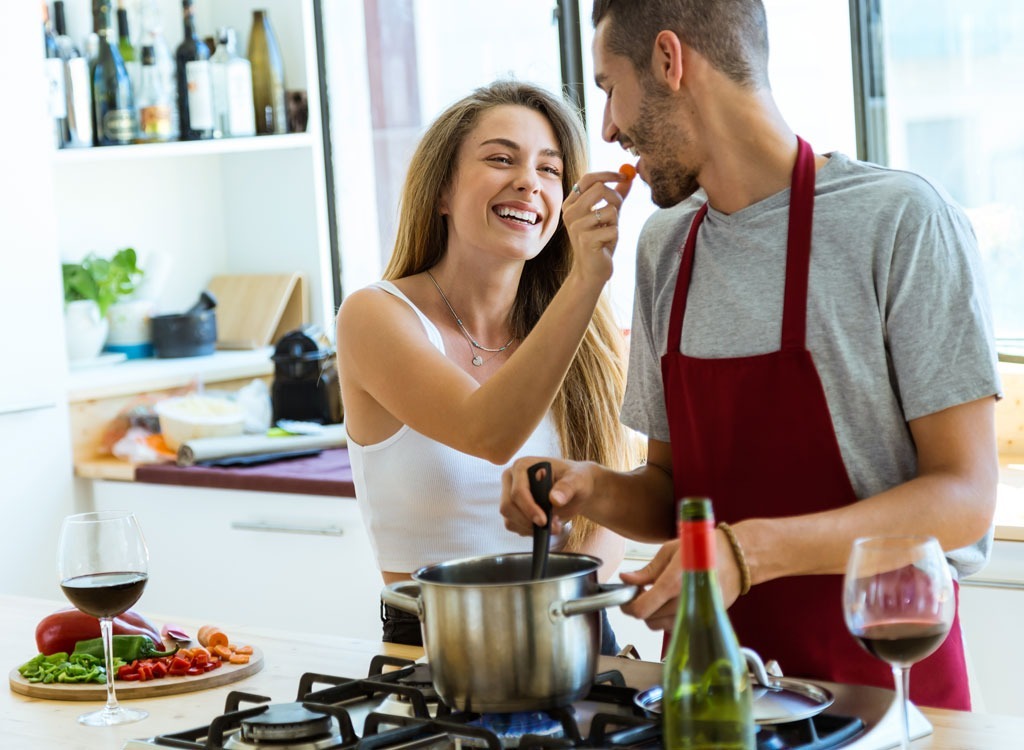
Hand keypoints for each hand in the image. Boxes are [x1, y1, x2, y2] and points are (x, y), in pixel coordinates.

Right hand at [500, 456, 595, 535]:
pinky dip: (529, 531)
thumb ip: (567, 487)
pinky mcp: (513, 510)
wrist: (576, 490)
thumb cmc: (576, 480)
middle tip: (553, 527)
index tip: (544, 521)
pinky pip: (514, 526)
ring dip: (531, 528)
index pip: (518, 491)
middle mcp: (511, 479)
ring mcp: (509, 495)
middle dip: (529, 522)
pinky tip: (546, 525)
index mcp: (522, 466)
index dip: (529, 508)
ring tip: (554, 525)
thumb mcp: (577, 480)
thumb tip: (554, 499)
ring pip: (509, 519)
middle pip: (508, 507)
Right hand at [562, 169, 633, 283]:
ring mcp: (577, 226)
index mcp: (571, 204)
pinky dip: (615, 236)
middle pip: (599, 188)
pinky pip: (613, 228)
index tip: (625, 176)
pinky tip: (605, 245)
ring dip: (615, 222)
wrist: (591, 270)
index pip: (588, 178)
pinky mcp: (586, 240)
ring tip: (606, 234)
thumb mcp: (607, 216)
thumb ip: (616, 196)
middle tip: (618, 211)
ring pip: (610, 209)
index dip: (608, 174)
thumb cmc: (600, 242)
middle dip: (615, 198)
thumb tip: (629, 177)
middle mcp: (570, 213)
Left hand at [618, 529, 743, 630]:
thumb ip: (647, 570)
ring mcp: (695, 614)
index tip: (625, 598)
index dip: (628, 606)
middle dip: (639, 608)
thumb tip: (626, 579)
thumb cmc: (703, 549)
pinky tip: (670, 602)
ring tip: (657, 596)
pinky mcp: (703, 619)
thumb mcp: (670, 551)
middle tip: (641, 592)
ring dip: (653, 614)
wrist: (736, 559)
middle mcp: (684, 602)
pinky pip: (676, 627)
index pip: (642, 608)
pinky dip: (667, 618)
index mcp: (674, 582)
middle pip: (649, 620)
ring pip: (661, 626)